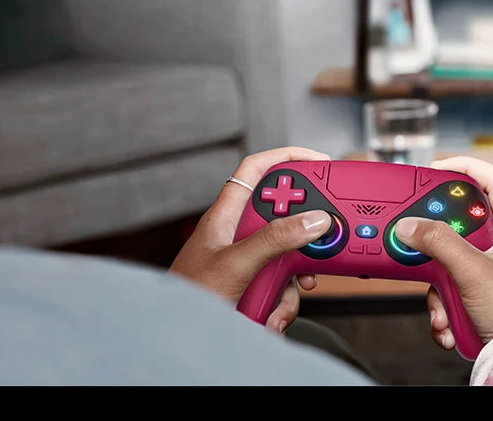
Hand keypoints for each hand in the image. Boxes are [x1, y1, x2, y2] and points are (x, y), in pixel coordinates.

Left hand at [169, 147, 334, 332]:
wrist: (174, 335)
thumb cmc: (187, 297)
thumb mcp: (236, 264)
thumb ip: (275, 239)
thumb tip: (312, 220)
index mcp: (226, 215)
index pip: (256, 170)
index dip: (286, 158)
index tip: (318, 162)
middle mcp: (238, 233)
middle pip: (284, 217)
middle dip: (302, 238)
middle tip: (315, 248)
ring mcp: (247, 259)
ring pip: (288, 256)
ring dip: (292, 282)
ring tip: (278, 299)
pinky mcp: (253, 282)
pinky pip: (282, 283)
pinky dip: (282, 302)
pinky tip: (270, 316)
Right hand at [391, 156, 492, 350]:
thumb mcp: (475, 273)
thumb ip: (441, 244)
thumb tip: (411, 225)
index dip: (466, 167)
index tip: (435, 170)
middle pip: (460, 226)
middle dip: (436, 244)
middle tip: (420, 245)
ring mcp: (491, 274)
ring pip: (449, 265)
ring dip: (437, 290)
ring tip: (443, 308)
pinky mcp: (480, 299)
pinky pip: (450, 293)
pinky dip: (443, 310)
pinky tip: (448, 326)